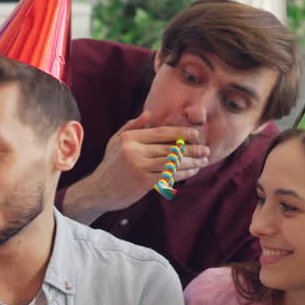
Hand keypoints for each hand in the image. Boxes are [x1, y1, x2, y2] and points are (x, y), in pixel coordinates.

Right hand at [76, 112, 210, 214]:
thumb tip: (149, 114)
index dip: (180, 133)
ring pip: (171, 162)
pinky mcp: (143, 182)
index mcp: (130, 139)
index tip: (195, 135)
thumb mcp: (116, 142)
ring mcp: (139, 167)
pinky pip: (168, 176)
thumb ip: (133, 127)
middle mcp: (134, 151)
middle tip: (206, 150)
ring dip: (190, 162)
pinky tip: (192, 171)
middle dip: (191, 149)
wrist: (98, 191)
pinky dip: (183, 173)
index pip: (160, 133)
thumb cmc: (110, 165)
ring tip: (203, 161)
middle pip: (169, 148)